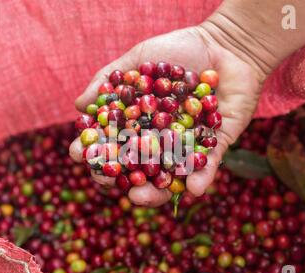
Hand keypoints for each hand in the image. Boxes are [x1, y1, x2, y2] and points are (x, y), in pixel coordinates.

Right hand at [70, 24, 263, 206]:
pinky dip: (200, 178)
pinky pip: (208, 166)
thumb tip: (79, 106)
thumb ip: (108, 79)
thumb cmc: (179, 49)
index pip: (114, 143)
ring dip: (156, 191)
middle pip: (139, 168)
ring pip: (170, 175)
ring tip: (142, 197)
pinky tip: (191, 188)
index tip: (80, 154)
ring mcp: (187, 145)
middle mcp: (162, 139)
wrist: (226, 43)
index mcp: (141, 123)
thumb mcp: (138, 58)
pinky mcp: (215, 145)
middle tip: (110, 184)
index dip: (96, 150)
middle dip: (122, 180)